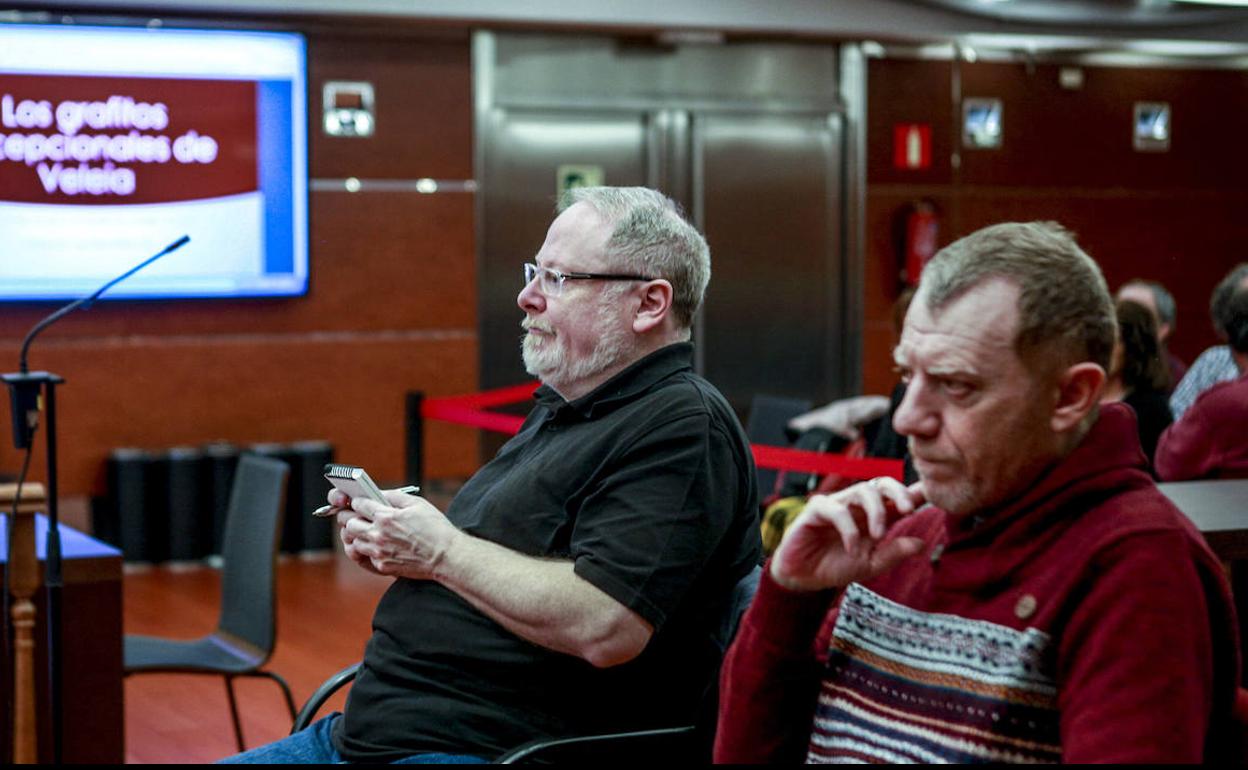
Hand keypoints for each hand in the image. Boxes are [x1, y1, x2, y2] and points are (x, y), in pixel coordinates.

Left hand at [337, 491, 459, 578]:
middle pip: (349, 524)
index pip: (358, 505)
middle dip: (349, 517)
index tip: (358, 501)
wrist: (445, 556)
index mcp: (386, 517)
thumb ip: (395, 496)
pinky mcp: (382, 566)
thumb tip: (380, 493)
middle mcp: (378, 535)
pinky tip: (371, 546)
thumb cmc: (435, 529)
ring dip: (355, 535)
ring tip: (363, 531)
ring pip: (353, 542)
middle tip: (355, 515)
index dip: (356, 501)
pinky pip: (363, 557)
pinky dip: (364, 550)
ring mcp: (379, 552)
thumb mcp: (417, 503)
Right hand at [770, 477, 926, 591]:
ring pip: (862, 491)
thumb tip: (921, 543)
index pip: (896, 498)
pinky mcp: (816, 510)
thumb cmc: (837, 566)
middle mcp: (857, 506)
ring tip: (879, 535)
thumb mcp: (871, 564)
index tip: (932, 494)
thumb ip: (893, 553)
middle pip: (881, 483)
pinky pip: (837, 510)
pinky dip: (849, 528)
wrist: (804, 579)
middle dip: (898, 492)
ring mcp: (837, 505)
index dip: (914, 493)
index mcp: (873, 516)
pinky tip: (852, 547)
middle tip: (910, 509)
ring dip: (876, 512)